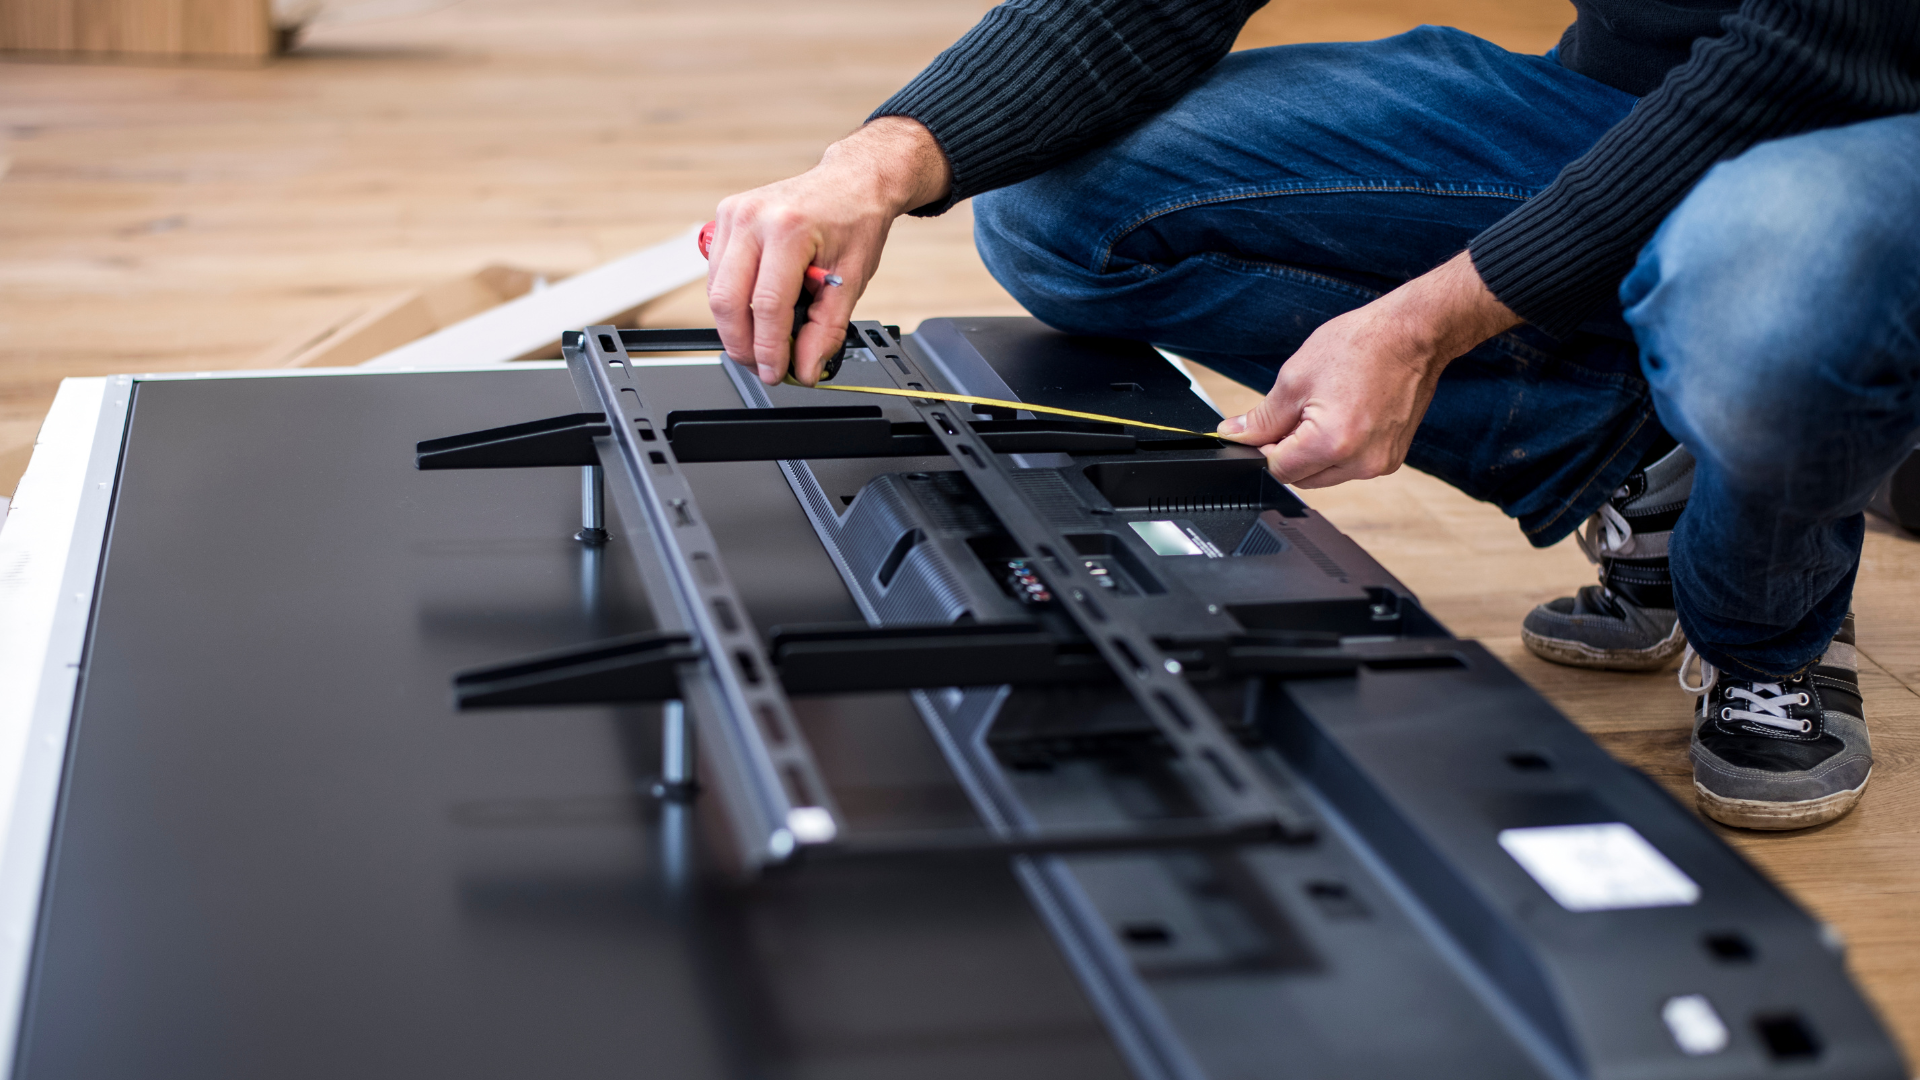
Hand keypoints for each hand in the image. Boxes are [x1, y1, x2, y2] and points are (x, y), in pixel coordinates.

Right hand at [707, 117, 951, 385]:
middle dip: (743, 345)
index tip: (776, 373)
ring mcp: (733, 215)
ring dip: (735, 328)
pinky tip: (755, 314)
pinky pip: (716, 274)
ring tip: (762, 345)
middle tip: (763, 367)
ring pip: (716, 291)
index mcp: (789, 229)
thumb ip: (826, 331)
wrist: (852, 182)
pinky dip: (732, 303)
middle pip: (728, 301)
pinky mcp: (724, 218)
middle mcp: (753, 218)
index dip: (769, 348)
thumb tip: (805, 370)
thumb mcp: (850, 280)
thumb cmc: (854, 221)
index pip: (767, 305)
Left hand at [1216, 251, 1521, 486]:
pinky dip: (1336, 450)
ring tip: (1322, 410)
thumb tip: (1234, 435)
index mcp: (1332, 443)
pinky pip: (1348, 467)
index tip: (1264, 429)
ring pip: (1323, 475)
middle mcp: (1360, 463)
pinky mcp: (1390, 460)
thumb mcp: (1295, 378)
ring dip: (1312, 453)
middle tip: (1295, 412)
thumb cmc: (1360, 346)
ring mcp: (1379, 465)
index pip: (1277, 470)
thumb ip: (1262, 418)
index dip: (1263, 449)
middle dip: (1288, 452)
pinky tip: (1342, 418)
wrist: (1413, 335)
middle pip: (1300, 478)